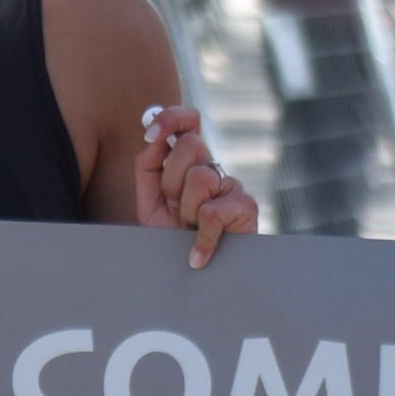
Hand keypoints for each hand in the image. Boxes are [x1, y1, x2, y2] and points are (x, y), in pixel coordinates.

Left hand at [134, 103, 259, 269]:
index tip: (150, 134)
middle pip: (190, 146)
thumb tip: (156, 138)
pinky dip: (200, 238)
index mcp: (189, 162)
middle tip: (174, 209)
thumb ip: (148, 166)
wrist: (194, 277)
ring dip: (186, 210)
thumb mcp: (149, 202)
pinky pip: (212, 212)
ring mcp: (232, 186)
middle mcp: (213, 168)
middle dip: (170, 181)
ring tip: (189, 229)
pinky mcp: (246, 207)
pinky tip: (197, 254)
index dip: (170, 118)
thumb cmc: (171, 239)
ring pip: (200, 177)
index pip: (188, 121)